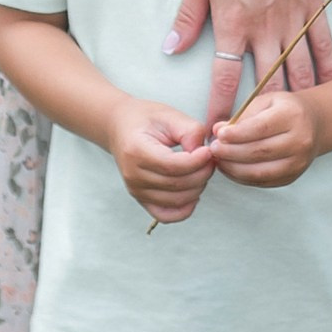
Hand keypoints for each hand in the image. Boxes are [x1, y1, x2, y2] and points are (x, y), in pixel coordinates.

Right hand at [108, 92, 216, 222]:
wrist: (121, 127)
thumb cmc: (146, 119)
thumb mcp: (169, 116)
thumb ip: (190, 132)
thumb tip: (204, 155)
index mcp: (137, 151)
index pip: (172, 166)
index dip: (197, 161)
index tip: (208, 151)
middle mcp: (133, 175)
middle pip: (177, 185)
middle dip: (202, 173)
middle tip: (210, 159)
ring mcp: (136, 191)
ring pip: (176, 201)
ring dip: (198, 187)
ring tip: (203, 169)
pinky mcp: (142, 199)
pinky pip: (166, 215)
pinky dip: (184, 209)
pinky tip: (193, 191)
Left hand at [166, 0, 331, 130]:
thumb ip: (188, 15)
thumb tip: (170, 48)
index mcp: (232, 22)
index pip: (224, 76)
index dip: (218, 106)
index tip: (215, 130)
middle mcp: (264, 28)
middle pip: (263, 84)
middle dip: (256, 115)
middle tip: (253, 140)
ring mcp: (293, 20)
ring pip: (297, 73)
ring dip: (292, 102)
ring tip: (288, 126)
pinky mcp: (313, 8)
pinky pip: (322, 47)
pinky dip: (326, 71)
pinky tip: (326, 90)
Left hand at [210, 80, 320, 188]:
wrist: (313, 125)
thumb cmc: (283, 110)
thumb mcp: (264, 103)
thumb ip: (241, 116)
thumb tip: (216, 130)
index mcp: (293, 116)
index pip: (261, 128)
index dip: (237, 134)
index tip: (219, 135)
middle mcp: (300, 141)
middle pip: (260, 152)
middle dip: (231, 152)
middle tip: (213, 149)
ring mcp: (298, 162)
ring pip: (260, 172)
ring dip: (234, 169)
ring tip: (219, 160)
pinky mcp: (292, 177)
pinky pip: (262, 182)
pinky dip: (242, 178)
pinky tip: (230, 168)